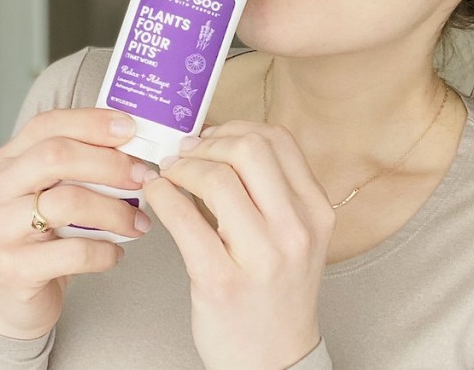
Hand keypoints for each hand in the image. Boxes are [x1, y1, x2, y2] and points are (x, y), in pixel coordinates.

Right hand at [0, 108, 150, 338]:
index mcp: (6, 162)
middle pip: (55, 156)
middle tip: (143, 178)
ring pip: (66, 203)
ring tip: (139, 222)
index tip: (131, 129)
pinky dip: (105, 251)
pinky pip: (73, 252)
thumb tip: (133, 143)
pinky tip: (115, 254)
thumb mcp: (55, 192)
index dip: (92, 122)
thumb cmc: (45, 237)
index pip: (47, 125)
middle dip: (109, 164)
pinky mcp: (12, 269)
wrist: (14, 298)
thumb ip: (81, 165)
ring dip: (115, 210)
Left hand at [143, 121, 334, 368]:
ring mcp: (261, 257)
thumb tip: (215, 139)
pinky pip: (184, 219)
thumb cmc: (276, 291)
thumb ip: (270, 188)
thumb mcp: (294, 234)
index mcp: (316, 210)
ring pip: (217, 178)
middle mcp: (295, 229)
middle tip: (185, 154)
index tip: (212, 137)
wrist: (274, 360)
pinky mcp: (221, 281)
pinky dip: (163, 197)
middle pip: (249, 149)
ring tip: (170, 176)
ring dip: (182, 168)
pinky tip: (157, 196)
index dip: (236, 128)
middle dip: (207, 144)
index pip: (278, 140)